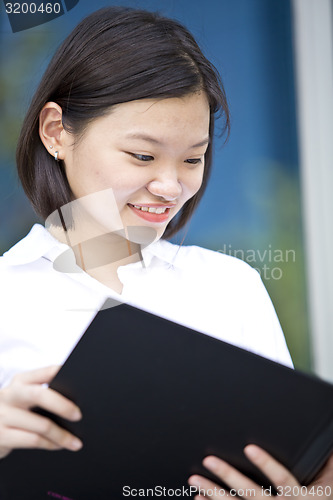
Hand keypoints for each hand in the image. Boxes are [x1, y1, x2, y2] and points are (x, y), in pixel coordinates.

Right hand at [0, 365, 82, 458]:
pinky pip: (33, 440)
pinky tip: (59, 446)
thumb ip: (41, 394)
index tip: (81, 380)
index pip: (45, 372)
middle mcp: (10, 395)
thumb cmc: (13, 411)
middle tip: (79, 415)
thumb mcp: (23, 397)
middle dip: (62, 406)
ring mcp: (3, 415)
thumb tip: (74, 401)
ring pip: (41, 424)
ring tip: (75, 441)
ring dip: (62, 435)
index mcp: (20, 381)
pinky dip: (50, 444)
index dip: (62, 374)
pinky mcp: (2, 436)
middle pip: (39, 395)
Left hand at [188, 445, 332, 498]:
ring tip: (195, 480)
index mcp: (301, 498)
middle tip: (209, 460)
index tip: (249, 448)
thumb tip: (326, 443)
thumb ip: (326, 463)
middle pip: (251, 494)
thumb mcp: (330, 484)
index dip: (266, 464)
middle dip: (228, 476)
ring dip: (213, 493)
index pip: (283, 480)